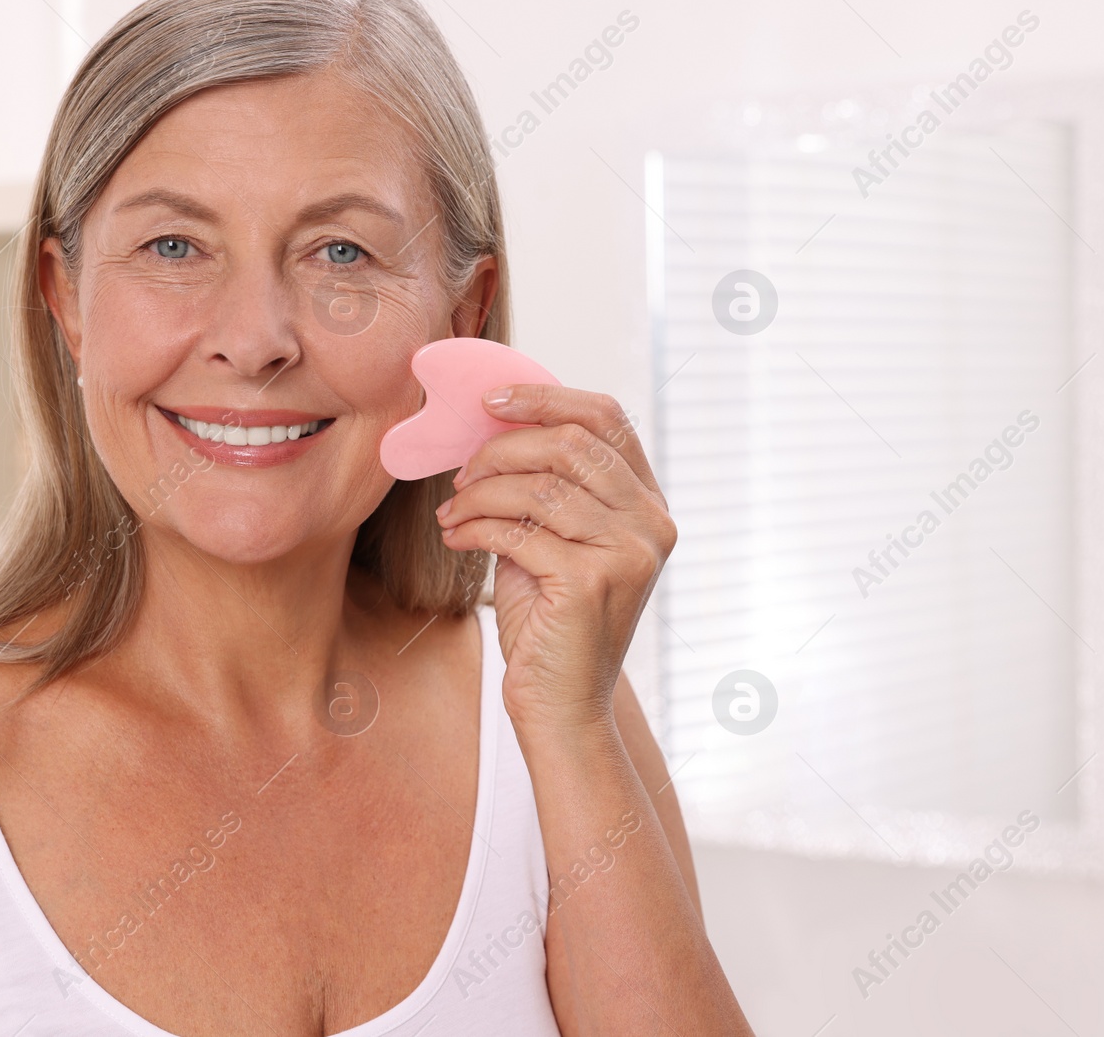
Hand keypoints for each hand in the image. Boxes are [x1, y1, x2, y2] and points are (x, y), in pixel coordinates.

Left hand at [434, 385, 675, 735]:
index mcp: (648, 503)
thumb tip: (490, 425)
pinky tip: (457, 537)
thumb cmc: (549, 619)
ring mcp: (628, 552)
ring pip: (538, 486)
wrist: (561, 705)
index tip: (490, 400)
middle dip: (500, 449)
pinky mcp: (591, 582)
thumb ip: (544, 485)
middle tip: (460, 473)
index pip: (606, 417)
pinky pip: (517, 531)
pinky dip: (475, 528)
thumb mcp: (552, 538)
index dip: (546, 397)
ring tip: (452, 513)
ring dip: (480, 493)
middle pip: (569, 444)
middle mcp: (651, 522)